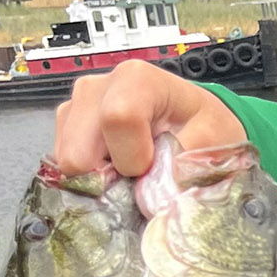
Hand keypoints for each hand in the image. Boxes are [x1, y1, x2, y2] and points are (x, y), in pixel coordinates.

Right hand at [52, 59, 245, 177]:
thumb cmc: (204, 125)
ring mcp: (75, 106)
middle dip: (110, 176)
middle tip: (141, 175)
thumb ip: (184, 166)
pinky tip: (116, 167)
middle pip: (79, 149)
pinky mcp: (65, 128)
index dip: (134, 158)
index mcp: (137, 79)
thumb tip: (154, 197)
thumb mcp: (212, 141)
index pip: (117, 119)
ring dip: (100, 177)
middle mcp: (97, 87)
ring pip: (68, 162)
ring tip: (132, 168)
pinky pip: (64, 166)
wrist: (194, 121)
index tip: (153, 167)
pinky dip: (91, 176)